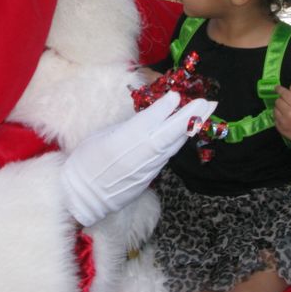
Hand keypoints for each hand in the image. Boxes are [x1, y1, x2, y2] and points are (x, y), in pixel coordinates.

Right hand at [61, 91, 216, 226]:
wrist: (82, 196)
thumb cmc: (85, 161)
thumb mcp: (101, 136)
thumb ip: (127, 127)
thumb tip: (146, 118)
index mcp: (123, 140)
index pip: (150, 121)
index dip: (165, 108)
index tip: (177, 95)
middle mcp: (140, 153)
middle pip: (170, 133)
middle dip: (190, 116)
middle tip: (208, 101)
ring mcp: (147, 167)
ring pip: (173, 145)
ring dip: (190, 128)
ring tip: (206, 113)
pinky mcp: (150, 177)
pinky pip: (167, 156)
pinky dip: (178, 142)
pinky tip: (186, 132)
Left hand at [273, 83, 290, 147]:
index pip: (284, 94)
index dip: (279, 89)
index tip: (277, 87)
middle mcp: (289, 113)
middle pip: (278, 101)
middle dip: (281, 100)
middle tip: (286, 102)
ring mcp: (283, 122)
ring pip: (274, 109)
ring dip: (279, 108)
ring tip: (286, 111)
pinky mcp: (280, 128)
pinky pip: (274, 118)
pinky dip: (278, 117)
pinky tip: (285, 118)